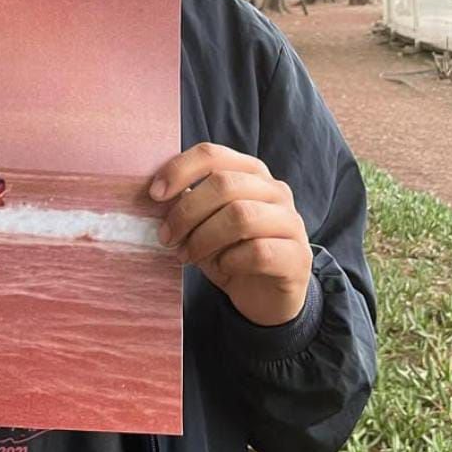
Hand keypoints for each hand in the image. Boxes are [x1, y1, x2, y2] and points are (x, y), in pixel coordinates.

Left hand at [149, 143, 311, 326]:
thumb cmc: (231, 252)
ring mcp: (290, 221)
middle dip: (186, 211)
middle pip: (224, 184)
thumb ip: (188, 205)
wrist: (266, 297)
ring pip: (241, 216)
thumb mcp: (205, 225)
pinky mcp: (297, 256)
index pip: (212, 154)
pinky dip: (230, 261)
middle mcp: (274, 190)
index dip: (180, 169)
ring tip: (187, 256)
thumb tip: (157, 196)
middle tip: (166, 237)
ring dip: (203, 238)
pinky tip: (222, 268)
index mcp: (249, 172)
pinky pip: (258, 251)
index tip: (155, 195)